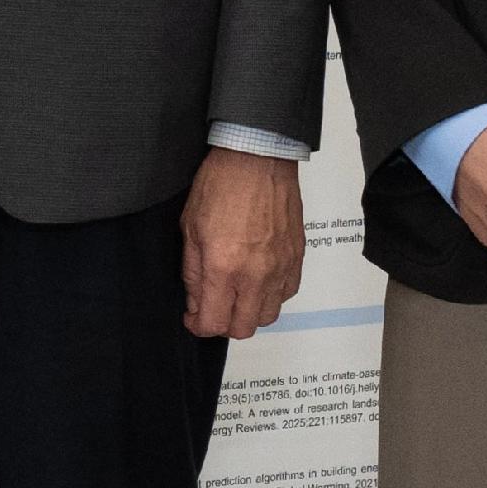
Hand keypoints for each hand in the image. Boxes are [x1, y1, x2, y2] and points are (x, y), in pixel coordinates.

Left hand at [180, 148, 305, 340]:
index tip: (193, 318)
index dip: (198, 326)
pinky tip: (256, 280)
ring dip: (249, 312)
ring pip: (268, 315)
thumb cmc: (222, 185)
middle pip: (244, 328)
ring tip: (235, 294)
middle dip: (223, 325)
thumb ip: (193, 273)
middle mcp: (256, 274)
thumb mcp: (190, 229)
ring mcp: (280, 268)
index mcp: (224, 267)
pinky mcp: (297, 258)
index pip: (213, 322)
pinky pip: (286, 294)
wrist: (258, 159)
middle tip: (212, 308)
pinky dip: (270, 296)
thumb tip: (195, 301)